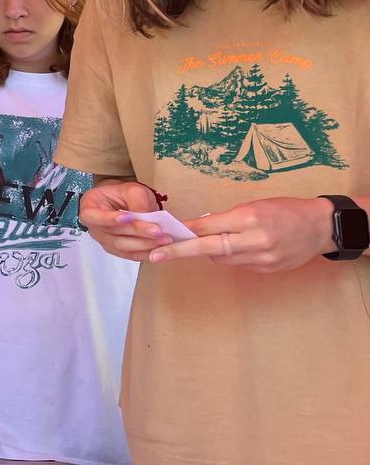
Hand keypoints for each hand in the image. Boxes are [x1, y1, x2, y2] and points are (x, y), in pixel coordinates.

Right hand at [77, 180, 167, 261]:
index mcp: (89, 208)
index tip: (127, 217)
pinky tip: (159, 249)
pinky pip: (130, 255)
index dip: (110, 219)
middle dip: (137, 232)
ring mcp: (104, 241)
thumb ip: (137, 202)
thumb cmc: (123, 194)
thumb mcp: (131, 189)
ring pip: (122, 247)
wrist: (124, 202)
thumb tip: (146, 219)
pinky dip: (145, 252)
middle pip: (113, 234)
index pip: (95, 216)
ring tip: (163, 240)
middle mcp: (94, 227)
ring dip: (144, 244)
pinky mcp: (117, 250)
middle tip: (157, 231)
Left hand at [149, 197, 334, 271]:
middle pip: (208, 248)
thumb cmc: (285, 209)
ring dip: (207, 252)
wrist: (320, 227)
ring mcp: (262, 259)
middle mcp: (254, 241)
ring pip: (221, 259)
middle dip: (180, 251)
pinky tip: (234, 248)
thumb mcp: (253, 206)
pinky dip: (229, 256)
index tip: (163, 234)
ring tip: (204, 243)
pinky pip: (238, 264)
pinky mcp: (267, 270)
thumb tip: (198, 228)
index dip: (184, 232)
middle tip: (155, 255)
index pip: (207, 227)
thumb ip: (226, 219)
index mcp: (249, 219)